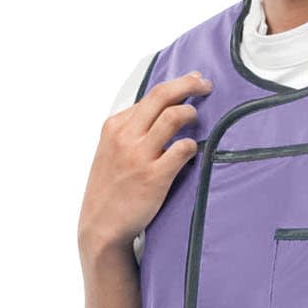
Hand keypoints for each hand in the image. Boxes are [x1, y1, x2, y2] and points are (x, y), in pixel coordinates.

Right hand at [77, 71, 211, 256]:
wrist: (101, 225)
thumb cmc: (110, 190)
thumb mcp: (110, 152)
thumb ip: (130, 133)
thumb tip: (158, 117)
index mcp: (115, 126)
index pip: (150, 96)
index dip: (175, 86)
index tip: (191, 82)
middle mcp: (126, 136)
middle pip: (161, 96)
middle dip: (188, 84)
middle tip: (206, 84)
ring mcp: (139, 155)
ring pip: (172, 117)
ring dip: (191, 113)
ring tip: (198, 118)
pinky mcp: (154, 177)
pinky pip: (181, 150)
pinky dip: (191, 145)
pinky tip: (193, 149)